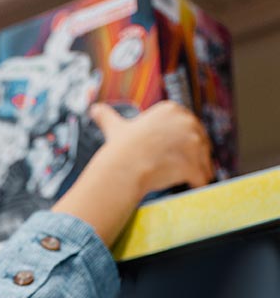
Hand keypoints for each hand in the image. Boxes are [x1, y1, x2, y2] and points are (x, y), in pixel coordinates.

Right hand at [53, 101, 213, 245]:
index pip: (186, 126)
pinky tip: (190, 188)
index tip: (170, 153)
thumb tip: (94, 109)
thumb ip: (107, 117)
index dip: (180, 142)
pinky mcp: (194, 164)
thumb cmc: (119, 150)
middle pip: (198, 141)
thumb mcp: (115, 128)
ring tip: (185, 180)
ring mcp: (192, 143)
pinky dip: (198, 184)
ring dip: (197, 171)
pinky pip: (202, 176)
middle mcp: (186, 121)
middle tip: (177, 169)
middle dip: (191, 156)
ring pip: (202, 160)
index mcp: (170, 110)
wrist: (121, 169)